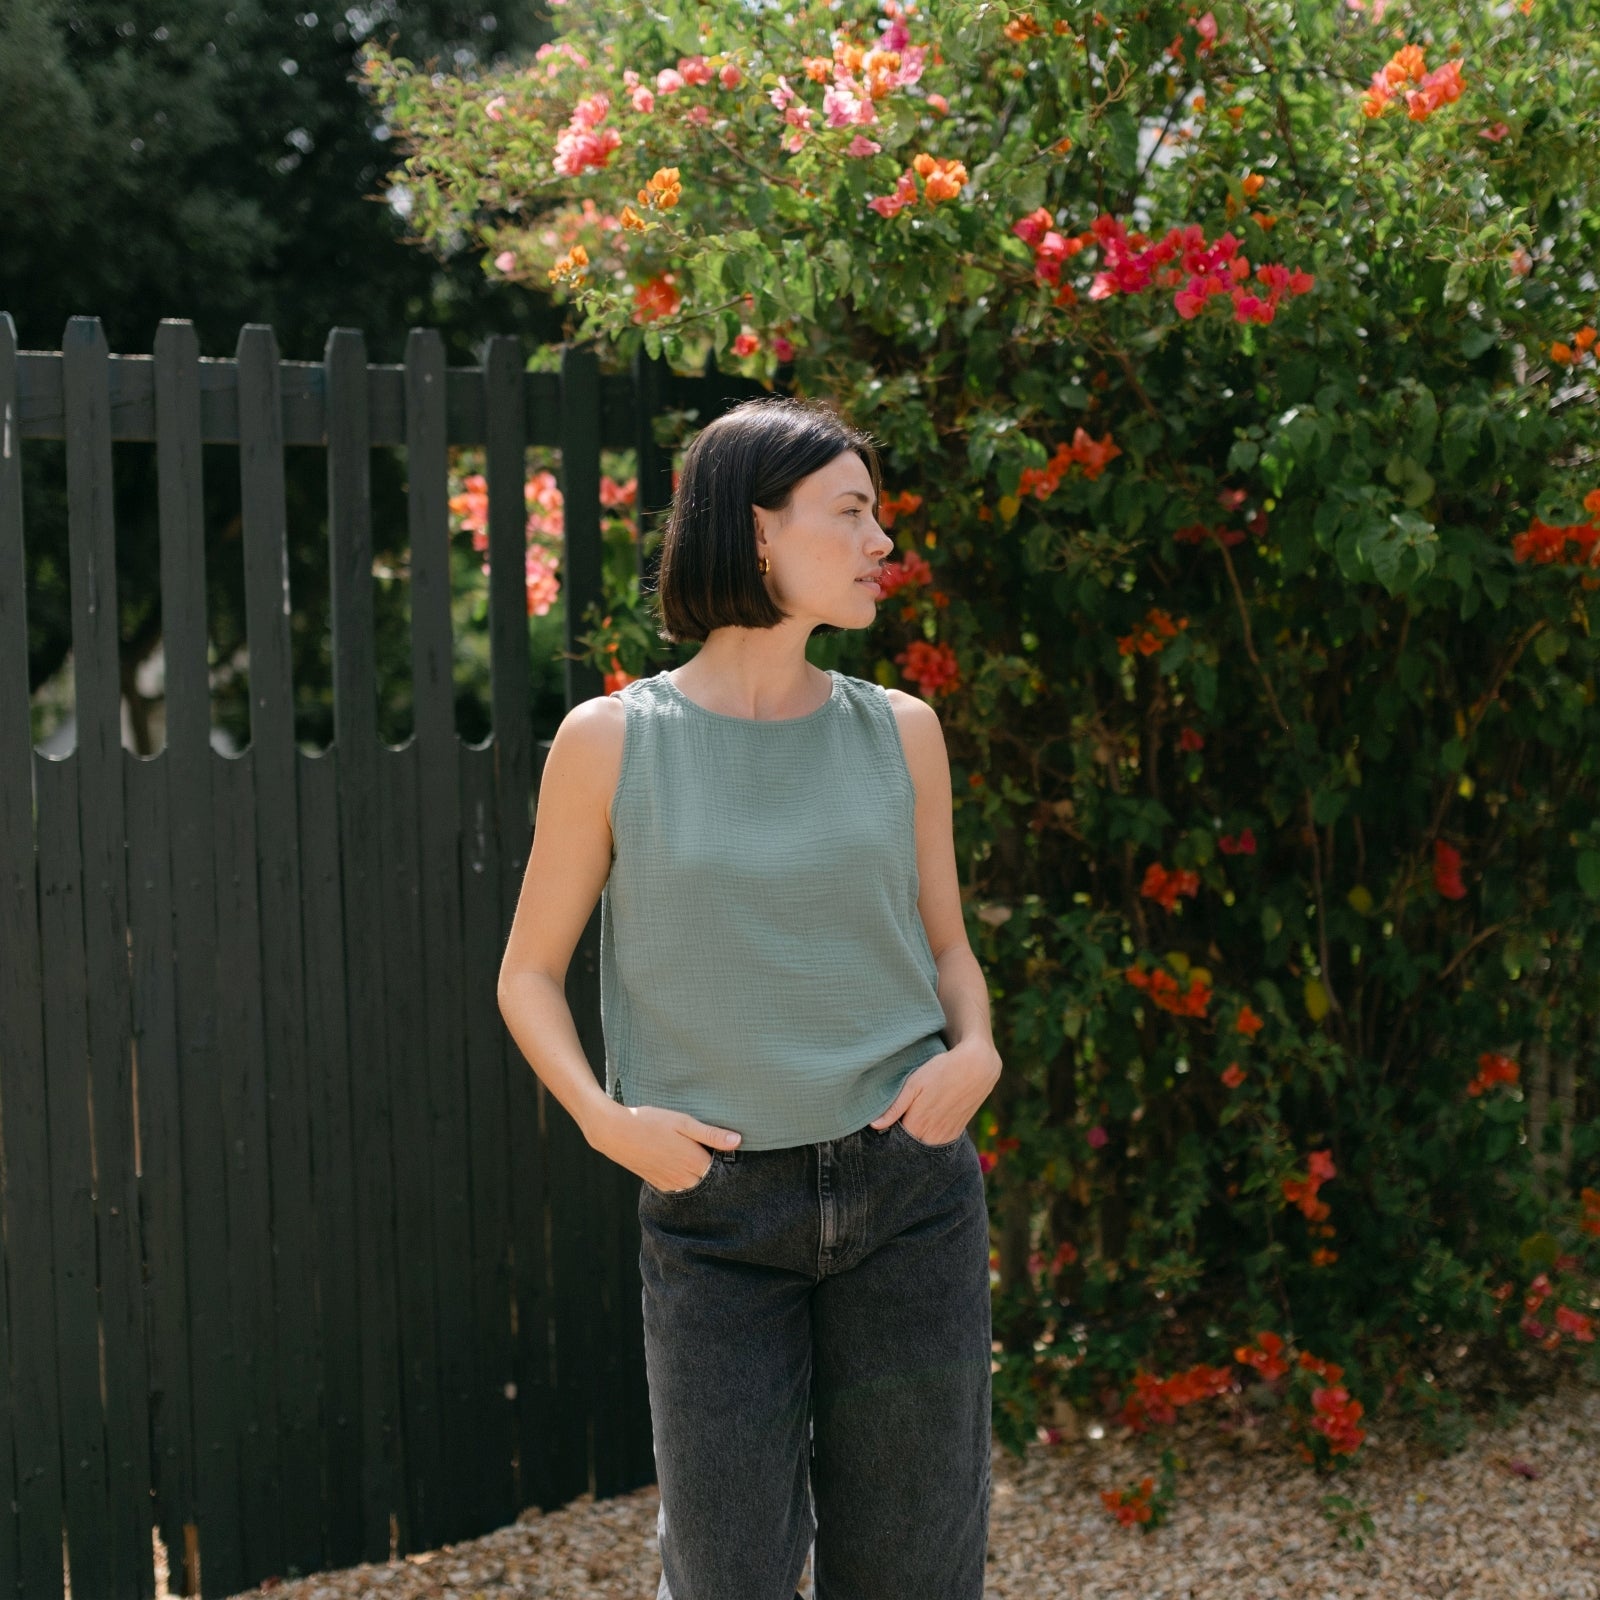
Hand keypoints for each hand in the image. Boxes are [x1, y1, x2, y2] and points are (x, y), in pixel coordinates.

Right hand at [588, 1102, 741, 1191]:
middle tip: (707, 1149)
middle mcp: (684, 1178)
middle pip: (709, 1179)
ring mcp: (670, 1183)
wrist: (615, 1133)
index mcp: (694, 1162)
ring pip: (694, 1185)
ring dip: (697, 1174)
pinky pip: (678, 1187)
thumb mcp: (683, 1122)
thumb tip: (738, 1140)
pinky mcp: (658, 1184)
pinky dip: (683, 1178)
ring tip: (692, 1155)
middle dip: (712, 1168)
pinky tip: (678, 1163)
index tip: (725, 1148)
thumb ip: (711, 1134)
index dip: (724, 1158)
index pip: (721, 1169)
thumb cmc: (650, 1122)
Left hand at [871, 1039, 1002, 1146]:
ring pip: (924, 1148)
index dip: (888, 1136)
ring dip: (916, 1141)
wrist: (977, 1067)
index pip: (896, 1143)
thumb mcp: (914, 1084)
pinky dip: (929, 1139)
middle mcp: (932, 1136)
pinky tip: (925, 1127)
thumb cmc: (942, 1071)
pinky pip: (938, 1145)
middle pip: (910, 1148)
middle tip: (896, 1126)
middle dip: (901, 1142)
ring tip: (911, 1124)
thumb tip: (874, 1125)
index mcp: (918, 1124)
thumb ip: (894, 1108)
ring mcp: (946, 1136)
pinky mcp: (956, 1133)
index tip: (882, 1129)